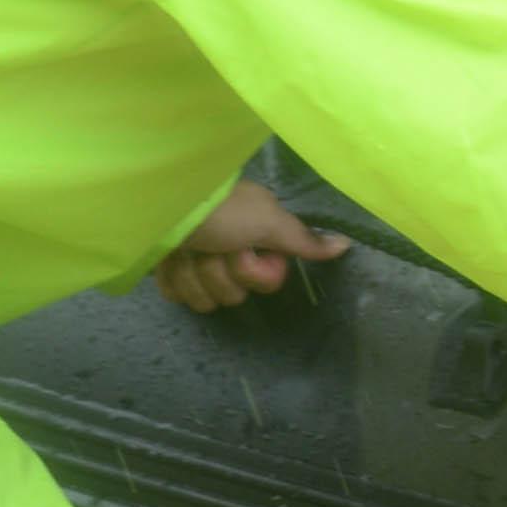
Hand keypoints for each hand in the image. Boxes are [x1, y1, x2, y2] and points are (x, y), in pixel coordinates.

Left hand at [151, 178, 348, 314]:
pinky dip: (173, 280)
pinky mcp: (167, 271)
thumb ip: (303, 239)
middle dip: (219, 274)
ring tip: (186, 251)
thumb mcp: (268, 222)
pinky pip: (176, 295)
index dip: (253, 272)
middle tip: (211, 249)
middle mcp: (228, 250)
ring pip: (203, 298)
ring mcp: (195, 262)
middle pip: (232, 292)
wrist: (160, 209)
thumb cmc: (221, 213)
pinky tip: (169, 260)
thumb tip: (346, 244)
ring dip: (194, 276)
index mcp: (254, 237)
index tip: (242, 250)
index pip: (265, 281)